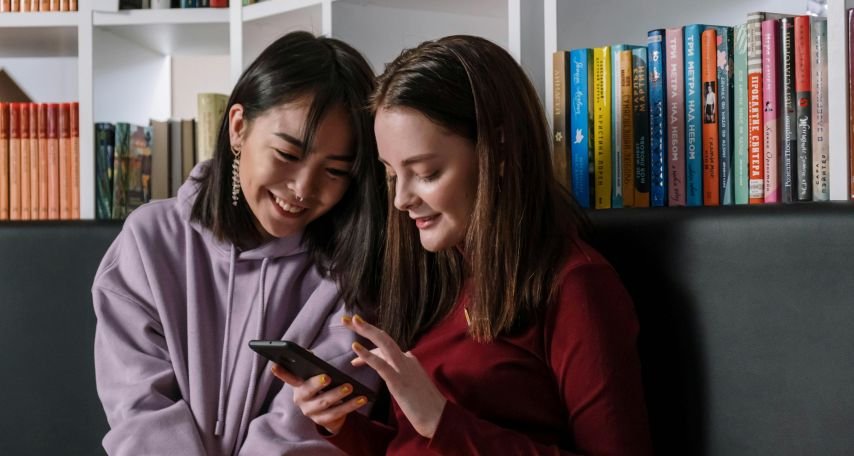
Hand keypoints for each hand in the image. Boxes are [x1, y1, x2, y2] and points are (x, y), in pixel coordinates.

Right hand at [271, 364, 367, 434]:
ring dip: (338, 395)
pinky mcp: (323, 421)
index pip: (288, 378)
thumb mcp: (316, 376)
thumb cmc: (322, 388)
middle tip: (328, 377)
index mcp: (298, 386)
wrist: (329, 414)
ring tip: (350, 387)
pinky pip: (338, 413)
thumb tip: (308, 352)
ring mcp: (310, 412)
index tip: (275, 366)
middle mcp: (301, 400)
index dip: (281, 373)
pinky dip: (351, 405)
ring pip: (324, 403)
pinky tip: (361, 398)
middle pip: (308, 391)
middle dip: (317, 384)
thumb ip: (311, 365)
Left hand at [344, 315, 446, 438]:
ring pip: (384, 344)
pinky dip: (367, 354)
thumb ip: (399, 374)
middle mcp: (406, 359)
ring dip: (367, 330)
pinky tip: (355, 347)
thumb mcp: (410, 384)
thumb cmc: (424, 405)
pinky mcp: (398, 381)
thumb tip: (386, 371)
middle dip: (366, 327)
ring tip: (351, 321)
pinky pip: (381, 365)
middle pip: (384, 338)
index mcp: (409, 360)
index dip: (369, 348)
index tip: (355, 348)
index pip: (386, 348)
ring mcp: (403, 369)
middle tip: (348, 318)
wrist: (437, 417)